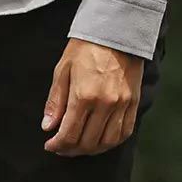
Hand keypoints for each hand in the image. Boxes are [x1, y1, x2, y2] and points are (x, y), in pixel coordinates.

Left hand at [40, 39, 143, 155]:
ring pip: (107, 142)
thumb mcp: (63, 70)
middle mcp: (105, 104)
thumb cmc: (85, 47)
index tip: (50, 145)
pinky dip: (111, 142)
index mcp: (83, 95)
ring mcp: (122, 104)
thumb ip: (55, 101)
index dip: (57, 145)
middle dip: (71, 150)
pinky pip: (125, 132)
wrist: (116, 31)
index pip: (69, 134)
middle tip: (62, 147)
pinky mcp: (134, 102)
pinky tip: (100, 140)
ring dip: (91, 150)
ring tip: (80, 146)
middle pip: (88, 142)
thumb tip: (48, 127)